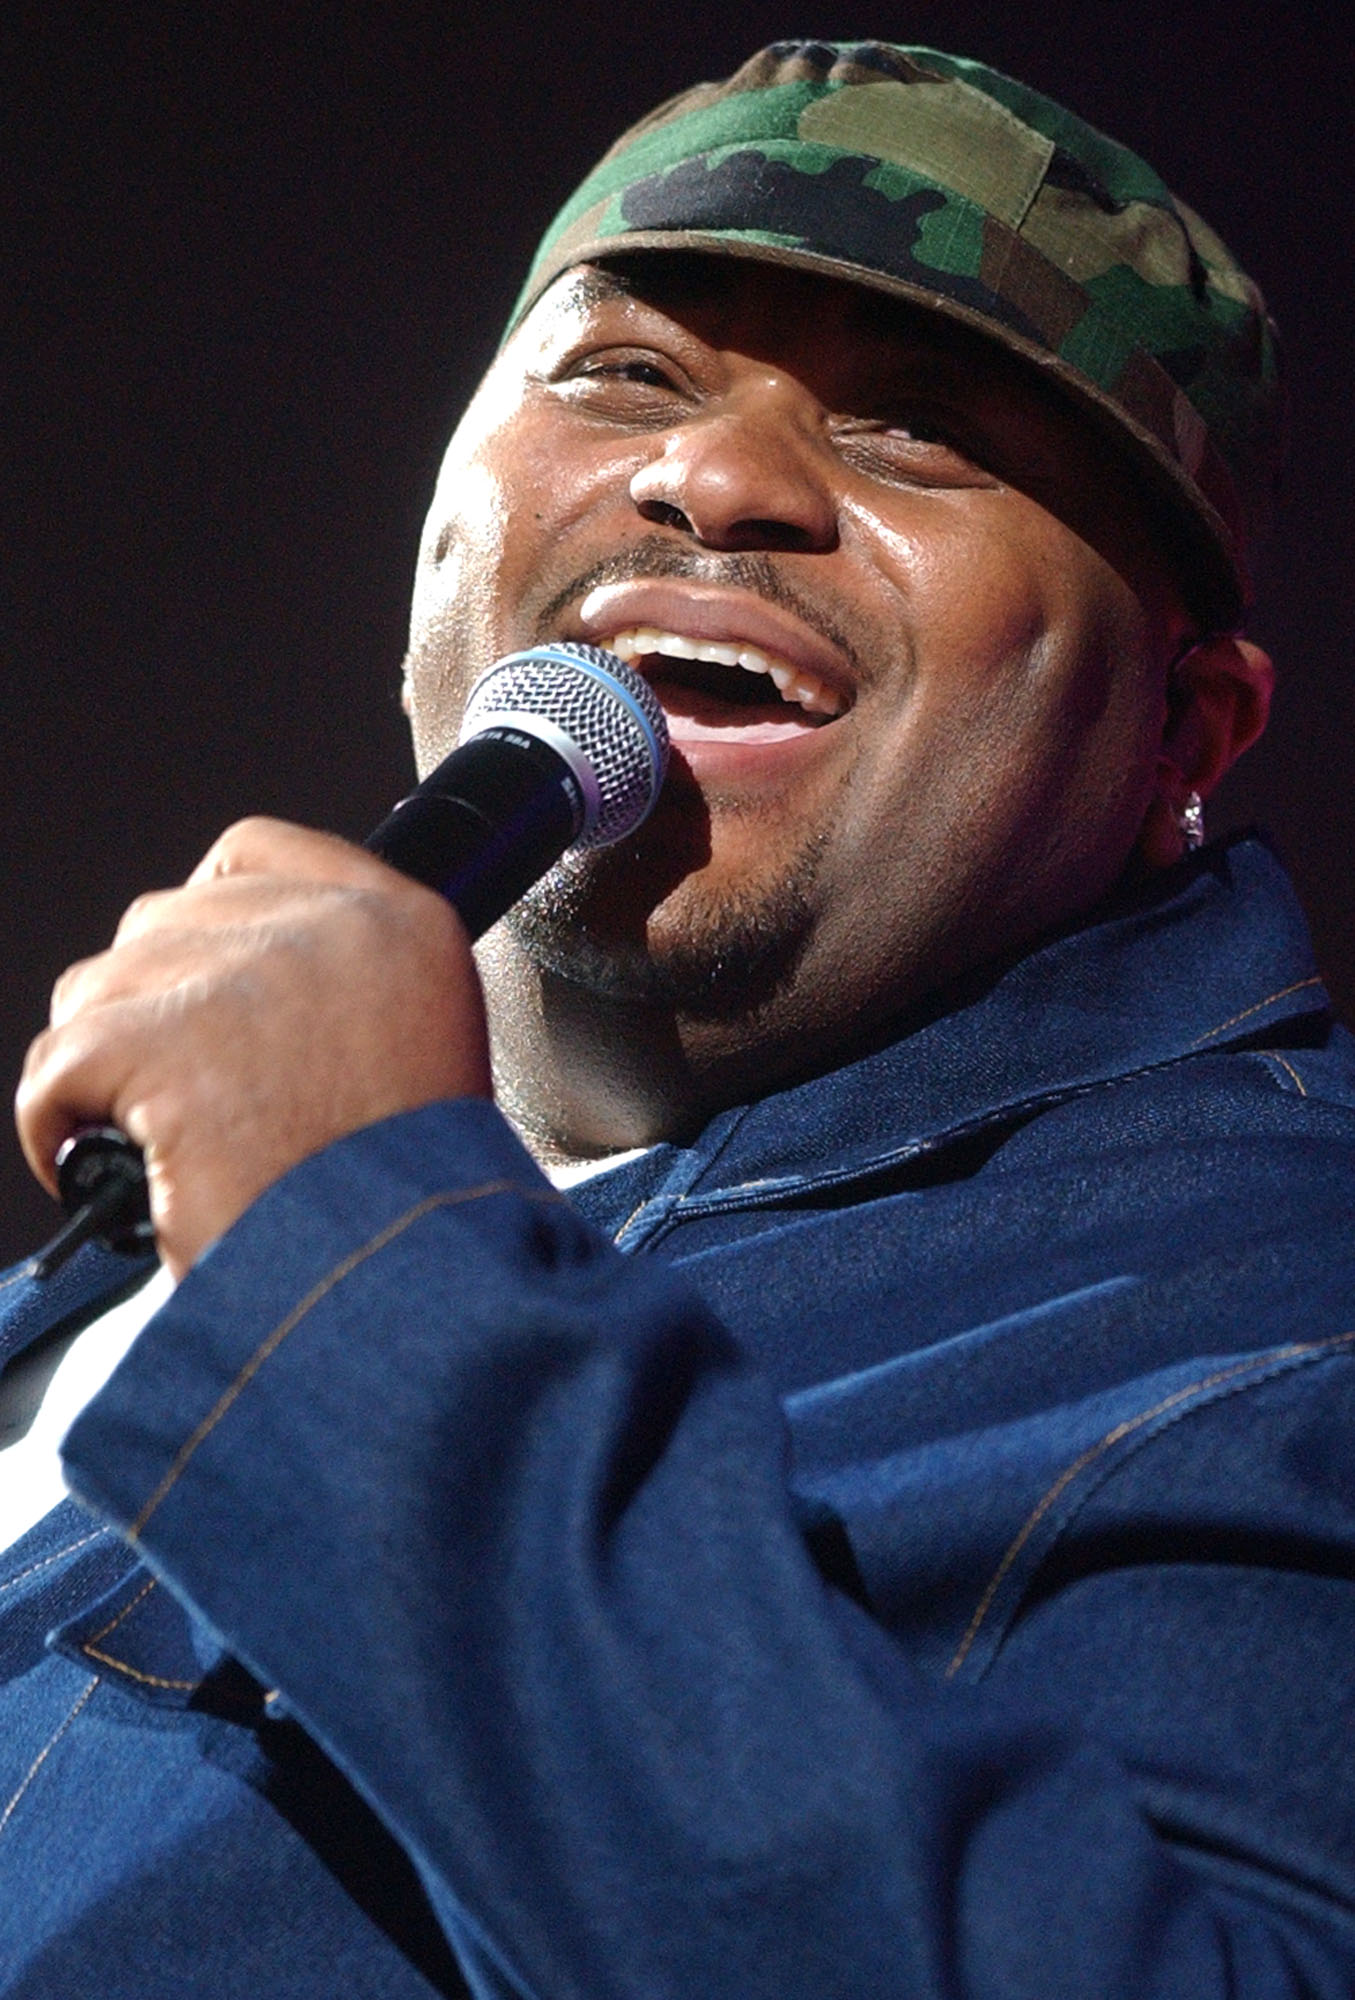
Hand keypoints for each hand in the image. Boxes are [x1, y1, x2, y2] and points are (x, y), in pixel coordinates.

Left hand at [16, 818, 492, 1278]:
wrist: (406, 1277)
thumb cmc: (413, 1205)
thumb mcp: (422, 1056)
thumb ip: (340, 994)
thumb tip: (234, 995)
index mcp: (402, 925)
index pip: (257, 853)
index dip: (205, 915)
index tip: (196, 977)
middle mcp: (327, 928)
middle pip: (162, 920)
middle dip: (148, 1006)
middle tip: (177, 1092)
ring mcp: (241, 978)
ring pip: (99, 989)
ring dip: (105, 1067)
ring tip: (153, 1138)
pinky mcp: (162, 1045)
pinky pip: (57, 1066)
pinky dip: (57, 1124)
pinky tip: (103, 1168)